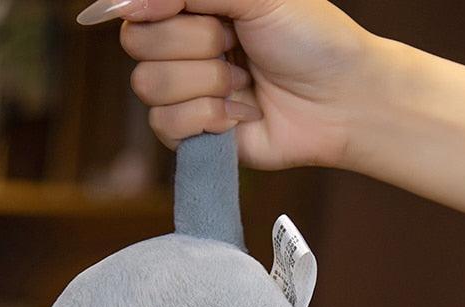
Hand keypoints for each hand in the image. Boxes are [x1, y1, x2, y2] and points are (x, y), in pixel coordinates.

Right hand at [79, 0, 381, 170]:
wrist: (341, 100)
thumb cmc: (309, 38)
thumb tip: (123, 2)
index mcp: (193, 6)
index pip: (136, 6)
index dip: (149, 7)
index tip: (179, 10)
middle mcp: (183, 47)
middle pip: (137, 44)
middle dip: (196, 44)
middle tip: (236, 46)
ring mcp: (186, 93)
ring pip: (150, 86)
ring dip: (207, 83)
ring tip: (245, 83)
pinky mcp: (194, 135)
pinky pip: (165, 126)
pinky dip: (209, 118)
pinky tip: (242, 113)